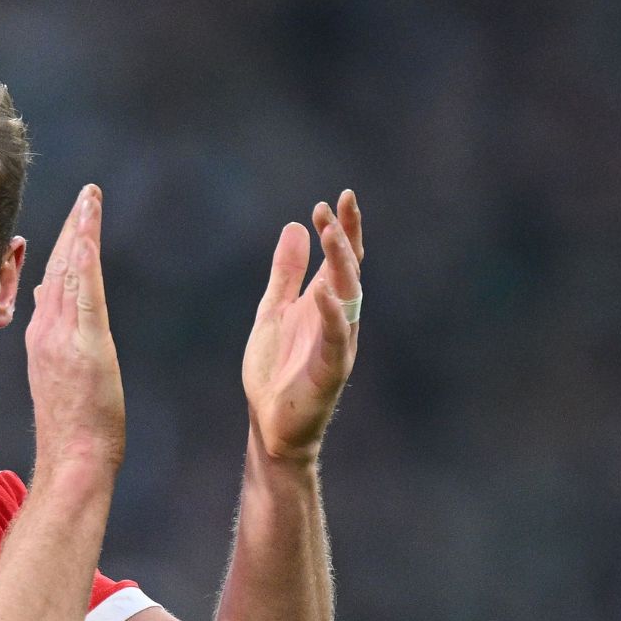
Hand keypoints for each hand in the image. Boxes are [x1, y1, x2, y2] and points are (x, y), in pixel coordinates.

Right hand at [27, 184, 125, 476]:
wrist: (73, 457)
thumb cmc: (72, 425)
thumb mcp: (59, 373)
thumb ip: (55, 337)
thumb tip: (50, 303)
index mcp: (44, 335)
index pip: (54, 280)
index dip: (65, 245)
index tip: (77, 217)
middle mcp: (48, 330)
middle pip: (61, 267)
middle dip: (74, 227)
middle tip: (88, 195)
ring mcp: (62, 337)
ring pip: (71, 275)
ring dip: (81, 233)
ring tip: (90, 200)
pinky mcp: (82, 347)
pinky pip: (83, 298)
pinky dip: (83, 265)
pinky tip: (87, 238)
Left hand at [243, 189, 362, 463]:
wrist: (270, 423)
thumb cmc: (275, 370)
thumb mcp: (274, 310)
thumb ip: (286, 273)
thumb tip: (296, 227)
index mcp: (325, 304)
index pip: (341, 259)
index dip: (343, 229)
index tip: (339, 197)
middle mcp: (339, 319)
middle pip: (349, 271)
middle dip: (344, 238)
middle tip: (335, 206)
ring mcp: (338, 344)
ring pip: (349, 298)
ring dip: (341, 265)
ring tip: (331, 233)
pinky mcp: (331, 371)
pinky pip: (337, 338)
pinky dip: (332, 314)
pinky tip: (323, 291)